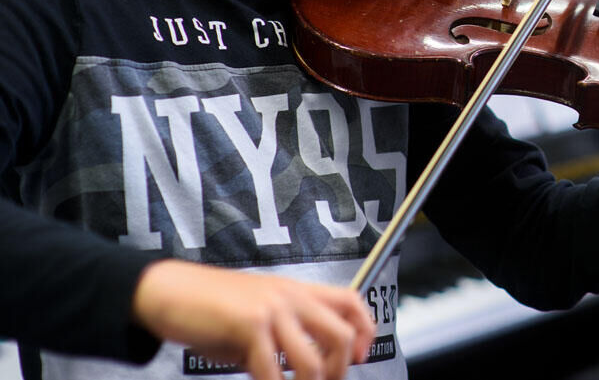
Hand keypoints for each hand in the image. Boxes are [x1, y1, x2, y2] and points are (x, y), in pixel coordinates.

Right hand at [132, 259, 374, 379]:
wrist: (171, 291)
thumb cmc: (210, 307)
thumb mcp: (257, 316)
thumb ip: (283, 337)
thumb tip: (300, 370)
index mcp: (297, 291)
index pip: (350, 301)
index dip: (365, 330)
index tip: (359, 356)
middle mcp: (291, 296)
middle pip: (341, 334)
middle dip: (338, 370)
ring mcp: (272, 309)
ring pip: (311, 360)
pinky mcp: (250, 325)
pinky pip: (272, 370)